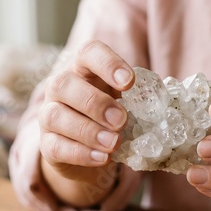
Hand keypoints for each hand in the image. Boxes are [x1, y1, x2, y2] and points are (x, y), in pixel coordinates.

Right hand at [39, 40, 133, 188]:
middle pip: (64, 83)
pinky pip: (55, 146)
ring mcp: (48, 115)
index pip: (88, 53)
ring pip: (55, 116)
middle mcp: (60, 88)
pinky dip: (81, 153)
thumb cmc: (109, 116)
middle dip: (95, 102)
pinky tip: (103, 158)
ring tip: (113, 143)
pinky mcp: (47, 144)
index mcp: (83, 69)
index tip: (129, 82)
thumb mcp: (124, 101)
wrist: (86, 148)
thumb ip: (138, 98)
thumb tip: (163, 102)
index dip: (108, 63)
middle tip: (121, 120)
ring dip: (88, 130)